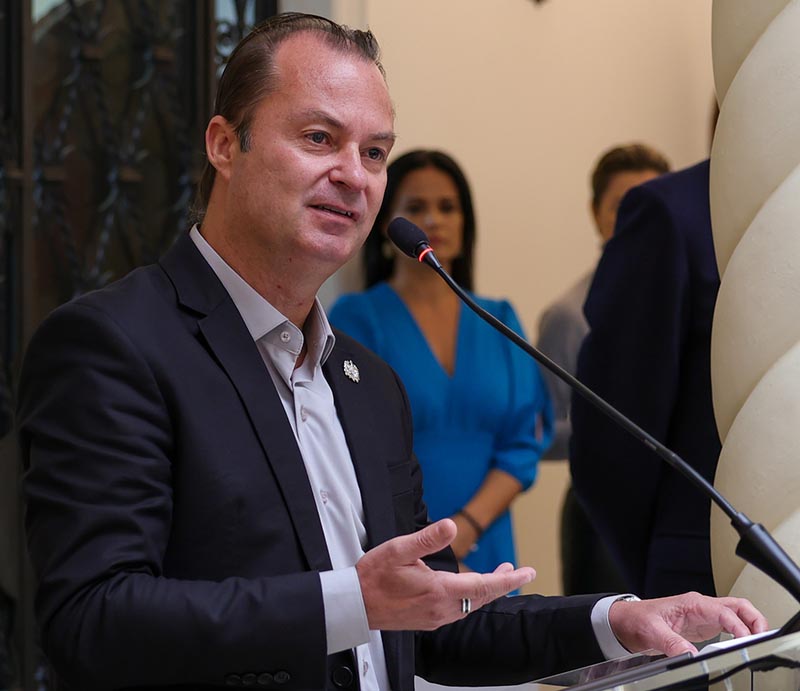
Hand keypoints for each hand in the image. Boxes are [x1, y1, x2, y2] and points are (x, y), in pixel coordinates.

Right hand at [356, 518, 534, 630]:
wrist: (355, 605)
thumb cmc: (374, 577)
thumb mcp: (399, 549)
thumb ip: (427, 539)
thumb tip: (451, 525)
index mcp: (439, 590)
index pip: (484, 585)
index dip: (509, 579)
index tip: (527, 572)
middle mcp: (441, 608)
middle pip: (482, 597)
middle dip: (503, 583)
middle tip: (520, 571)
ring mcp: (435, 617)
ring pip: (471, 605)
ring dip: (487, 590)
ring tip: (499, 575)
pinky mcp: (428, 620)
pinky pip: (458, 610)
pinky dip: (472, 598)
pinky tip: (469, 590)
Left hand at [609, 592, 768, 656]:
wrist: (627, 621)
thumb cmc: (637, 619)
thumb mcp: (652, 631)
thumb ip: (671, 643)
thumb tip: (689, 654)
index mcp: (691, 603)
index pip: (723, 611)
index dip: (738, 626)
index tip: (744, 641)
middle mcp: (700, 607)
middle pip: (737, 606)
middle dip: (754, 619)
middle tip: (761, 638)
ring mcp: (703, 616)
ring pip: (736, 614)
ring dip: (750, 625)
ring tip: (756, 642)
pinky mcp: (702, 626)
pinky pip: (728, 626)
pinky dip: (741, 633)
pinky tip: (743, 644)